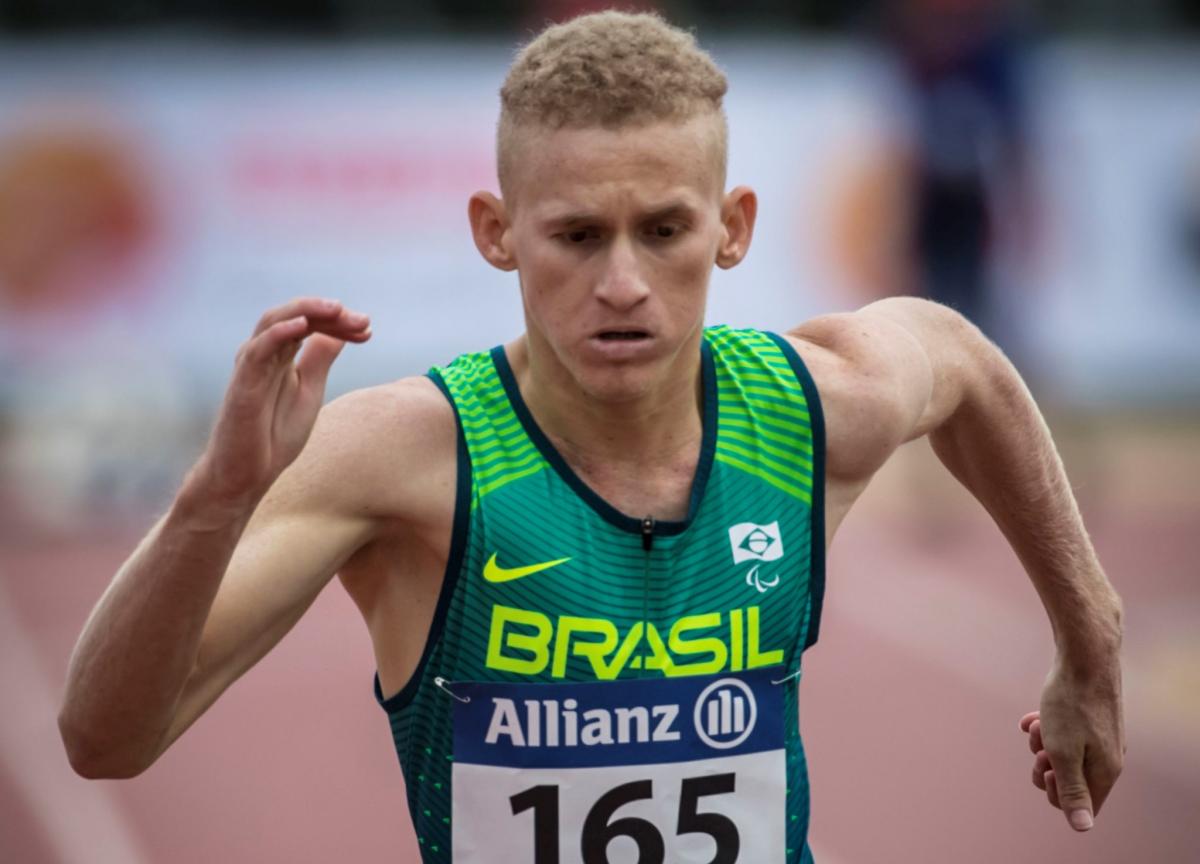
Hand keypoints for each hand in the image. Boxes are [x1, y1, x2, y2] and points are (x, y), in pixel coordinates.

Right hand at [191, 297, 370, 513]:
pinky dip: (278, 333)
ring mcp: (251, 367)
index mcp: (282, 356)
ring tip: (336, 309)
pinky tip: (302, 325)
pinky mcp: (242, 385)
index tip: (368, 330)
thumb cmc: (273, 436)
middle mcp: (264, 354)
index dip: (339, 322)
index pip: (310, 324)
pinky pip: (257, 350)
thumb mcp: (309, 392)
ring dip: (306, 311)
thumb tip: (340, 333)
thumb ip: (319, 360)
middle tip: (363, 321)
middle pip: (294, 316)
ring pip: (273, 322)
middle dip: (330, 314)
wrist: (247, 476)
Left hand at [1019, 660, 1123, 831]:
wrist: (1085, 658)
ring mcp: (1101, 737)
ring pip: (1062, 753)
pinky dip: (1046, 726)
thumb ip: (1071, 790)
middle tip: (1041, 744)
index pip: (1080, 806)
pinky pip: (1064, 733)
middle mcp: (1108, 757)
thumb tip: (1082, 828)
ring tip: (1038, 724)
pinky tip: (1033, 717)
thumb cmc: (1071, 705)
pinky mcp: (1091, 719)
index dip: (1055, 792)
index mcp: (1105, 772)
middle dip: (1045, 764)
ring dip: (1043, 742)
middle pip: (1069, 780)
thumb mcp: (1063, 752)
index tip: (1045, 767)